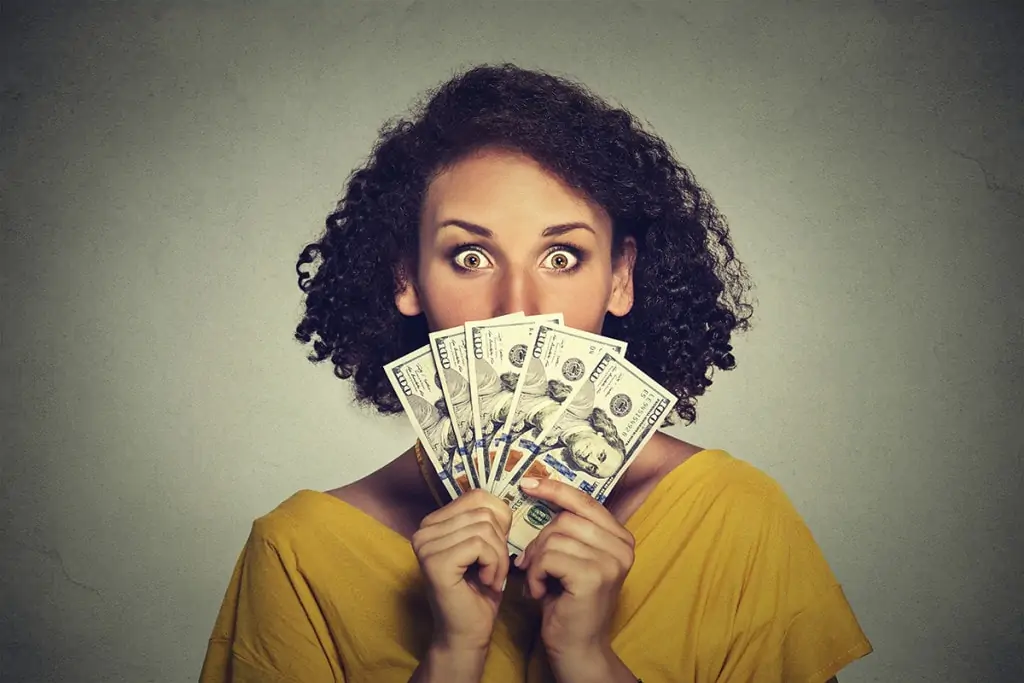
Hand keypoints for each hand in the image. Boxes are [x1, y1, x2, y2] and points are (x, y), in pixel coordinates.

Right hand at [411, 488, 511, 652]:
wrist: (466, 633)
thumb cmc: (479, 591)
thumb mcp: (487, 546)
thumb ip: (489, 519)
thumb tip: (508, 496)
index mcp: (434, 522)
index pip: (478, 496)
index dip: (500, 521)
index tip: (496, 550)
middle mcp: (424, 529)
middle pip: (484, 513)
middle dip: (500, 543)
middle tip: (494, 570)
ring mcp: (426, 545)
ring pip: (484, 529)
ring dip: (499, 557)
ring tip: (491, 577)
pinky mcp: (435, 562)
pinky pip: (480, 545)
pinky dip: (493, 565)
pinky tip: (487, 582)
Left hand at [515, 478, 634, 661]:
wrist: (576, 647)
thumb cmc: (567, 601)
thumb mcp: (572, 558)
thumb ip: (566, 530)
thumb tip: (536, 490)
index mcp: (620, 538)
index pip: (585, 501)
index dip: (555, 489)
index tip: (528, 483)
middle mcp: (623, 547)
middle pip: (564, 520)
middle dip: (539, 541)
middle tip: (532, 566)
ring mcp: (611, 562)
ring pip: (554, 537)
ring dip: (536, 561)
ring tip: (539, 582)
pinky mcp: (593, 577)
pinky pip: (549, 557)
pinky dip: (535, 574)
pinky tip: (539, 592)